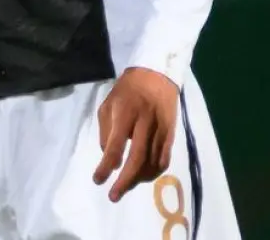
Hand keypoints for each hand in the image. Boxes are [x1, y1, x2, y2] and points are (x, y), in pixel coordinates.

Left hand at [93, 67, 179, 202]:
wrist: (156, 74)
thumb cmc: (127, 90)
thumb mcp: (108, 104)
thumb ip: (106, 131)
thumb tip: (110, 158)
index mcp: (126, 113)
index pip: (116, 145)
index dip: (106, 165)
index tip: (98, 180)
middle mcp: (145, 122)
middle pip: (137, 158)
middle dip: (124, 180)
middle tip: (113, 196)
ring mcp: (161, 128)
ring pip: (152, 161)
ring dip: (138, 179)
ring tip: (126, 187)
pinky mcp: (171, 132)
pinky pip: (164, 158)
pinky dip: (154, 172)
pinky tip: (144, 177)